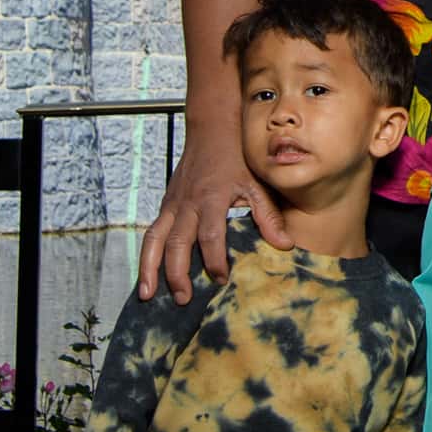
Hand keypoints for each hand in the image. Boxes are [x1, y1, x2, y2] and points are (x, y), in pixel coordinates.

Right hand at [137, 126, 291, 301]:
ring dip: (149, 268)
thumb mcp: (256, 185)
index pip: (210, 235)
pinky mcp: (165, 206)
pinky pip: (151, 234)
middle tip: (183, 299)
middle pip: (176, 242)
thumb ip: (268, 216)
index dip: (214, 259)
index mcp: (212, 198)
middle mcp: (187, 203)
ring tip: (147, 295)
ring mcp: (172, 205)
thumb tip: (285, 246)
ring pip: (154, 239)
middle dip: (177, 273)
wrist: (211, 132)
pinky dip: (146, 256)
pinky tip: (147, 277)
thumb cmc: (236, 161)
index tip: (221, 279)